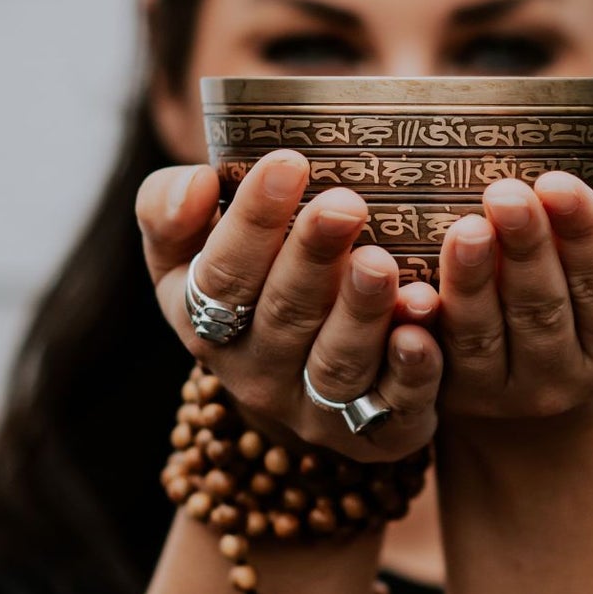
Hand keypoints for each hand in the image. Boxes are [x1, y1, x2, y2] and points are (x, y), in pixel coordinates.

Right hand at [135, 147, 442, 461]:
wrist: (297, 373)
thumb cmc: (250, 275)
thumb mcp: (190, 246)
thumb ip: (169, 207)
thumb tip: (197, 182)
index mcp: (202, 318)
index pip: (220, 274)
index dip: (252, 221)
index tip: (288, 162)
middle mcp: (253, 371)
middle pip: (283, 314)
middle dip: (313, 258)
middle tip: (345, 204)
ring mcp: (314, 407)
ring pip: (336, 364)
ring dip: (360, 315)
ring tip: (380, 264)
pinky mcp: (377, 431)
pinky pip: (394, 409)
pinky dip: (410, 374)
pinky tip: (422, 334)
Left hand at [433, 171, 592, 420]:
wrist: (549, 361)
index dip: (583, 234)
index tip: (558, 183)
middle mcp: (567, 379)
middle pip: (542, 308)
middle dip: (525, 248)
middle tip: (505, 192)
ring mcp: (505, 392)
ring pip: (484, 334)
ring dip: (472, 281)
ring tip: (463, 228)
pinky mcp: (451, 394)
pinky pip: (431, 362)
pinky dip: (420, 327)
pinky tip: (407, 290)